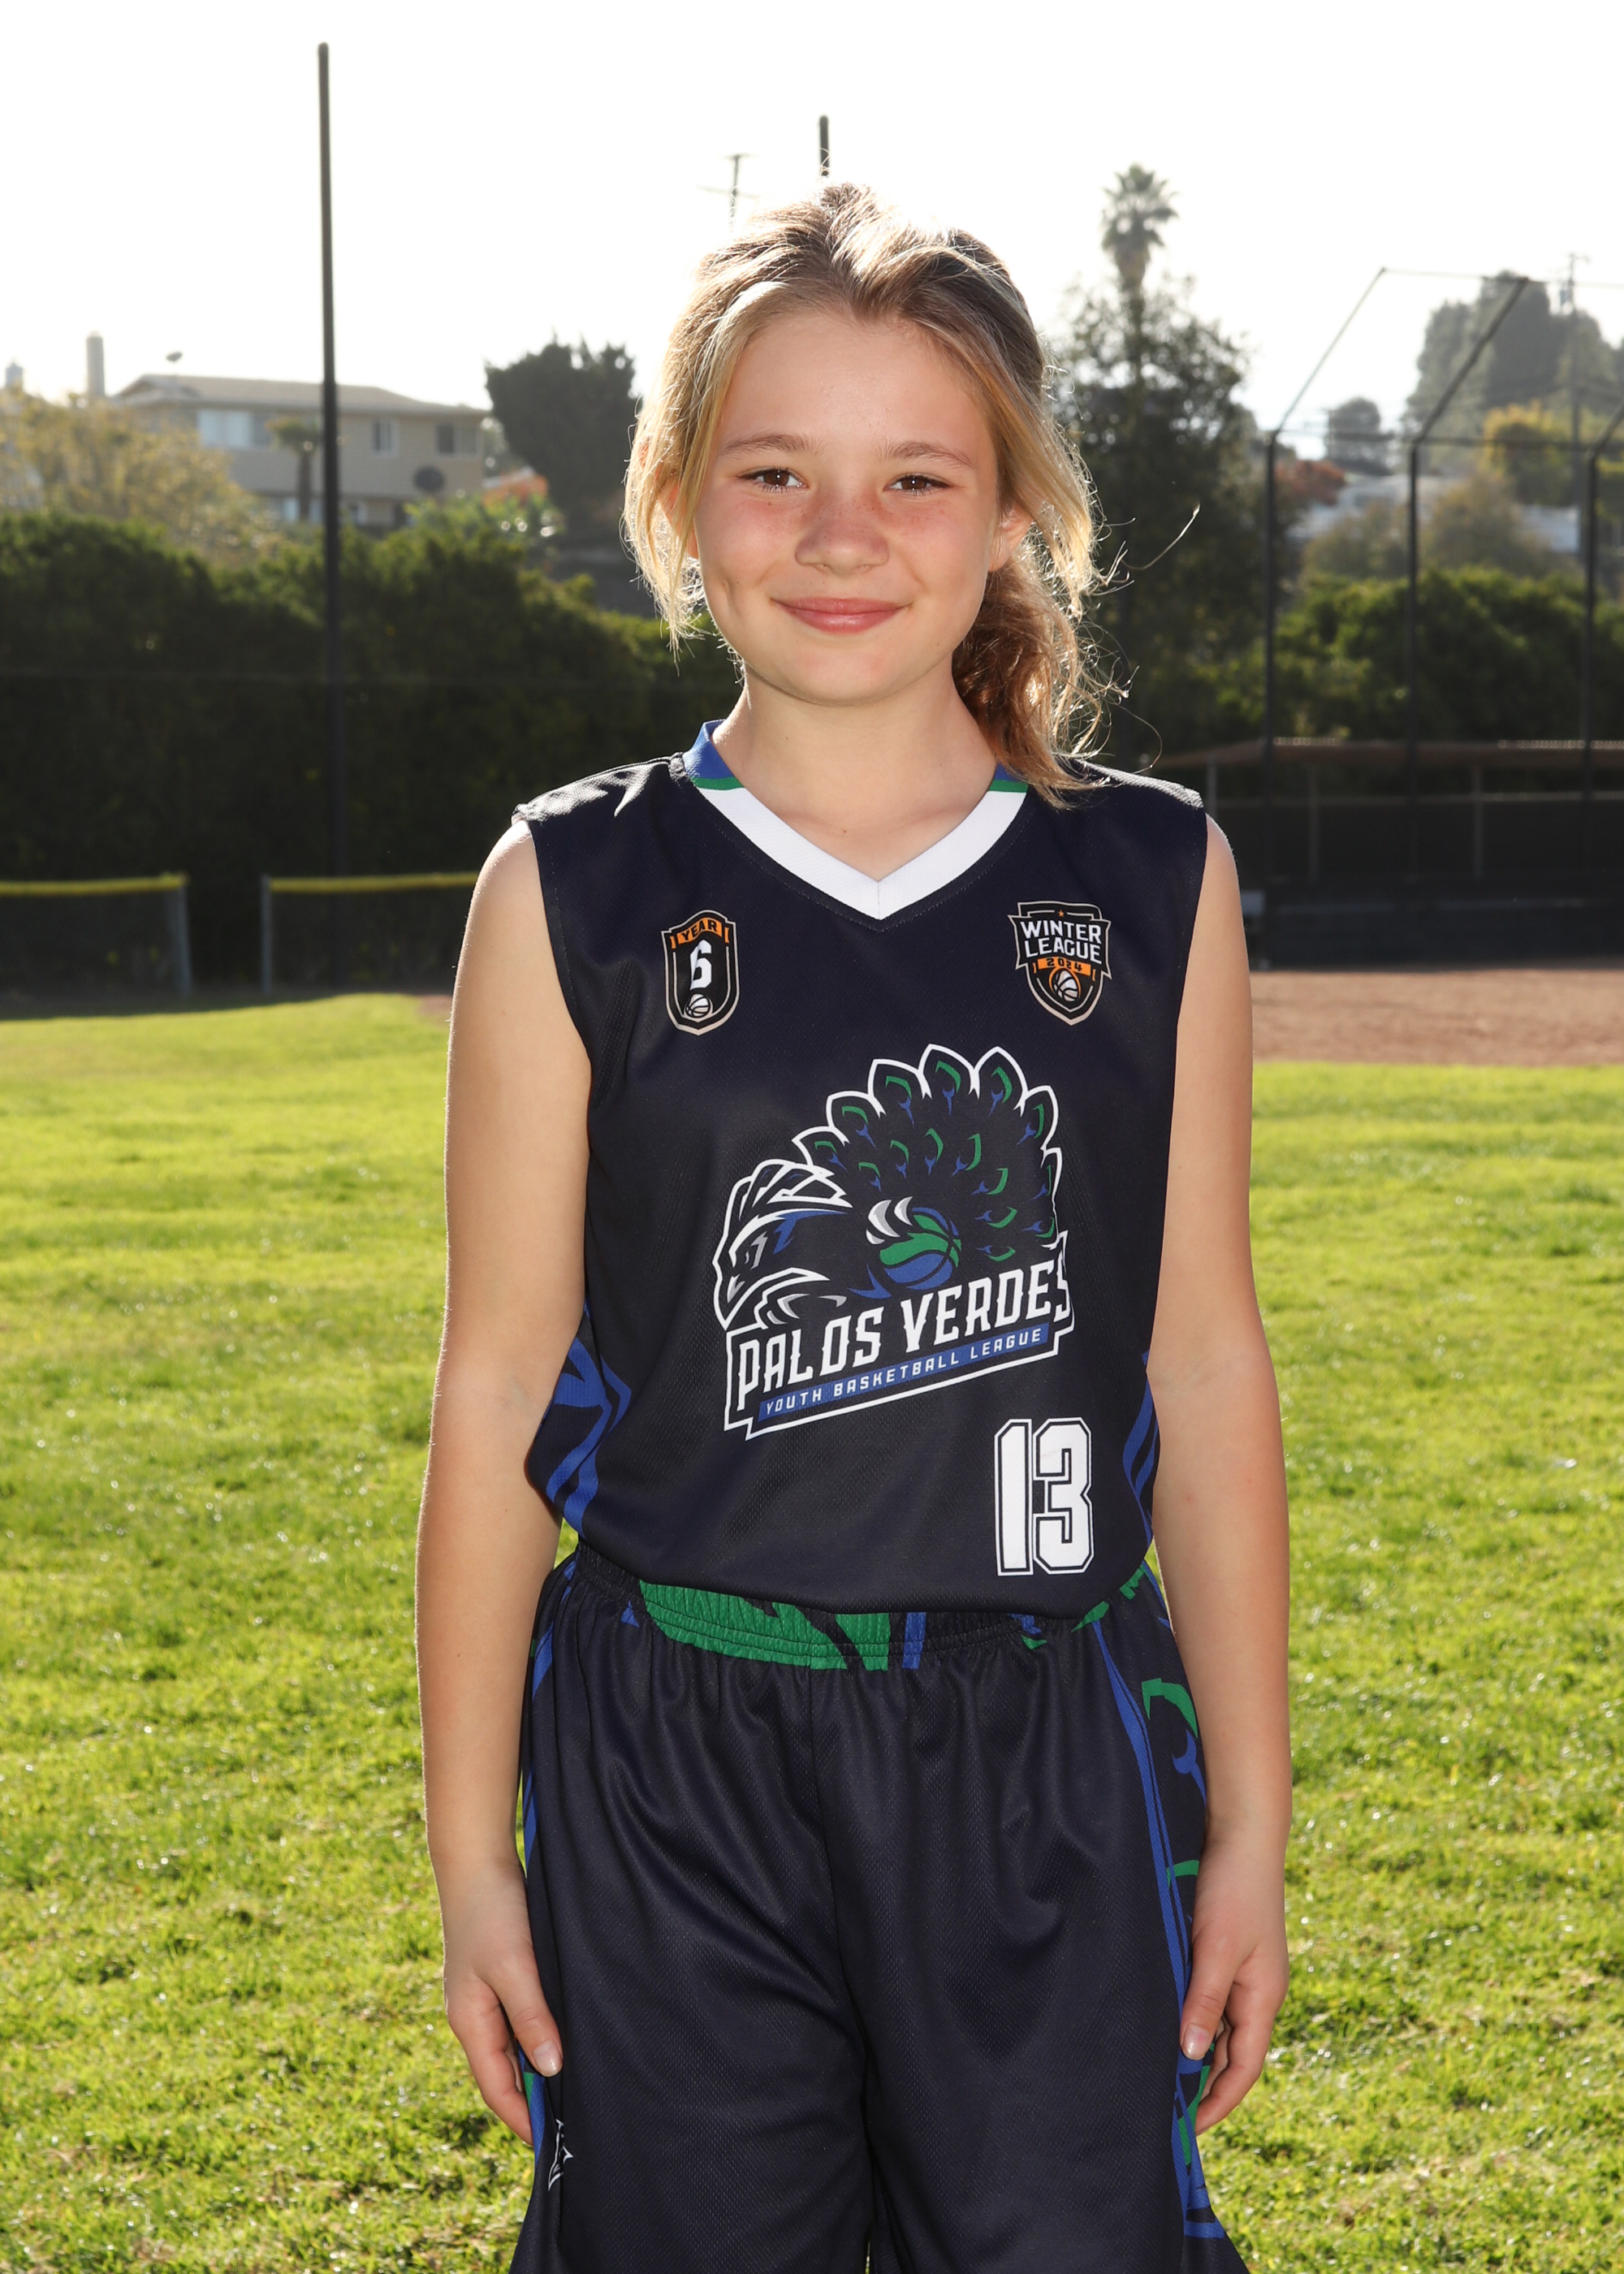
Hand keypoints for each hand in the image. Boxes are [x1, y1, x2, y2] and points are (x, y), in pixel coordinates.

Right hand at [439, 1858, 560, 2146]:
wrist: (477, 1862)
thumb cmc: (493, 1912)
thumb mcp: (515, 1967)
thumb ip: (531, 2017)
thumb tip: (550, 2069)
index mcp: (470, 2022)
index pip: (495, 2088)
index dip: (521, 2118)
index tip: (550, 2144)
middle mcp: (474, 2017)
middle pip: (503, 2074)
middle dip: (531, 2101)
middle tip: (570, 2123)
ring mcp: (484, 1998)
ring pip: (512, 2049)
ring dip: (536, 2070)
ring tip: (572, 2090)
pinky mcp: (498, 1978)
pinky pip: (517, 2023)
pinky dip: (537, 2040)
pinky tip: (563, 2040)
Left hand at [1177, 1827, 1287, 2132]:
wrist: (1240, 1832)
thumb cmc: (1232, 1887)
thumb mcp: (1216, 1948)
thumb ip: (1205, 2001)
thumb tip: (1193, 2056)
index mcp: (1263, 1997)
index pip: (1245, 2068)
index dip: (1220, 2102)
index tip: (1190, 2130)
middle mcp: (1256, 1991)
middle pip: (1233, 2053)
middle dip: (1206, 2085)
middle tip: (1167, 2112)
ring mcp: (1243, 1972)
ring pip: (1220, 2027)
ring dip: (1196, 2053)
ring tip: (1159, 2078)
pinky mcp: (1225, 1952)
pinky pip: (1210, 2000)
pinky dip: (1192, 2019)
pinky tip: (1164, 2025)